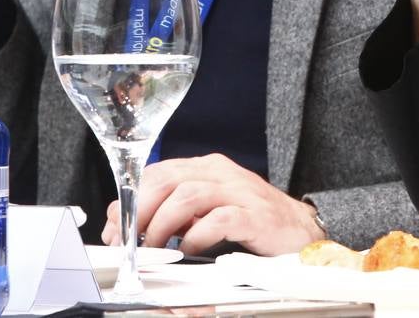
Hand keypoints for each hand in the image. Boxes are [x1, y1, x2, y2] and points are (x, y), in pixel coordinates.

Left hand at [101, 154, 323, 255]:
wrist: (302, 230)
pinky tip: (191, 250)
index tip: (116, 228)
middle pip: (167, 180)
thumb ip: (174, 213)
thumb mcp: (207, 212)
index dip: (130, 200)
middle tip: (130, 241)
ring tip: (157, 248)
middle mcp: (221, 173)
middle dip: (140, 211)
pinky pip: (219, 219)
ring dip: (163, 225)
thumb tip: (129, 225)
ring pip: (187, 196)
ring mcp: (240, 191)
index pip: (157, 173)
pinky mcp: (256, 215)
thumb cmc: (252, 221)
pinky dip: (197, 236)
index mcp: (207, 168)